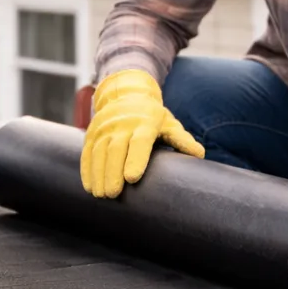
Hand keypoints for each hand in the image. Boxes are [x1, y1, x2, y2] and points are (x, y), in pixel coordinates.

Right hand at [80, 68, 204, 198]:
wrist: (126, 93)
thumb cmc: (152, 116)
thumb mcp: (169, 124)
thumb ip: (181, 139)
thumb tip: (199, 154)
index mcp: (145, 122)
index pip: (140, 142)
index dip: (135, 159)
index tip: (131, 178)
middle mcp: (123, 123)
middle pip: (116, 149)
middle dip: (113, 172)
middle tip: (113, 194)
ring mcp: (105, 127)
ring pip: (99, 151)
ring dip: (99, 174)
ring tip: (101, 195)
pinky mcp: (92, 132)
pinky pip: (88, 151)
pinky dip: (87, 169)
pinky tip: (90, 186)